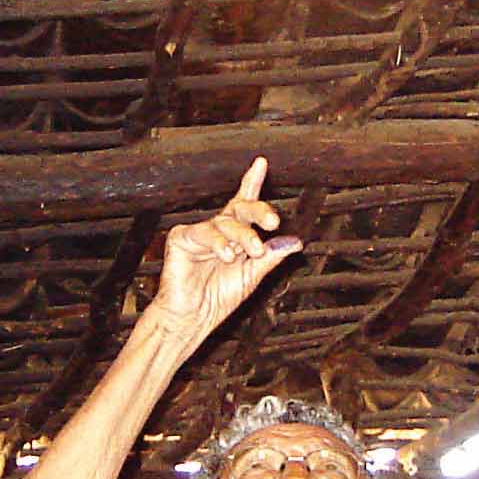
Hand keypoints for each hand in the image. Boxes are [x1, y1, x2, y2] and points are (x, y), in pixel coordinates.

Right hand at [154, 157, 301, 338]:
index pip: (246, 204)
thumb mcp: (253, 275)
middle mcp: (219, 229)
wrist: (193, 316)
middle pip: (240, 208)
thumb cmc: (219, 296)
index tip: (261, 162)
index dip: (252, 182)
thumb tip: (297, 242)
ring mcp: (200, 232)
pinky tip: (226, 255)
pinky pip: (203, 232)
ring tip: (250, 253)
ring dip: (242, 237)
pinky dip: (218, 243)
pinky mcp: (181, 238)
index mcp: (236, 235)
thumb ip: (272, 256)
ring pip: (227, 223)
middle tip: (274, 222)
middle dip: (259, 211)